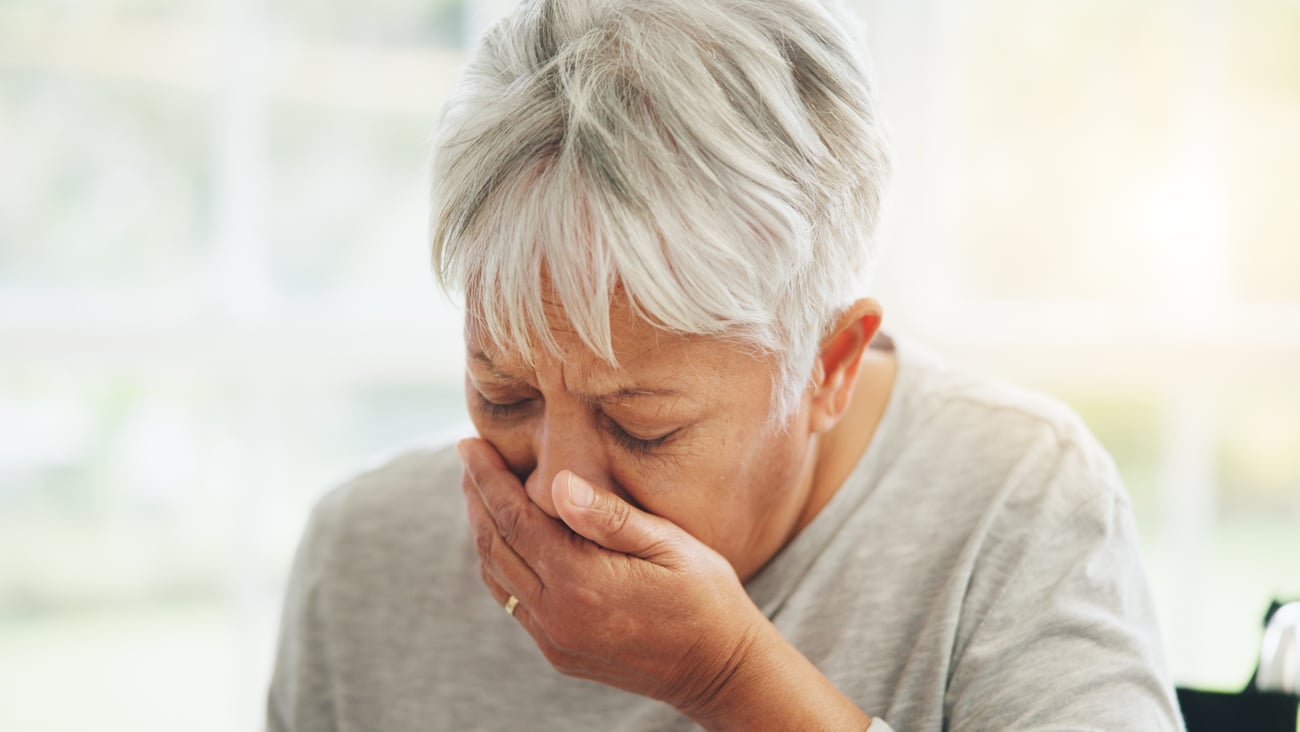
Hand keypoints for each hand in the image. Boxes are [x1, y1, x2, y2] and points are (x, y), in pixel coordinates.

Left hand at [457, 437, 766, 716]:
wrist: (720, 671)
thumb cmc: (705, 598)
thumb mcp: (669, 545)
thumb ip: (609, 517)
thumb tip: (557, 484)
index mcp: (580, 581)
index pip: (514, 518)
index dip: (488, 479)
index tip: (470, 444)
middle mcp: (557, 614)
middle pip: (495, 546)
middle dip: (477, 499)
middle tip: (469, 459)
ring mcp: (555, 639)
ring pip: (497, 577)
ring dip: (484, 531)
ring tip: (480, 492)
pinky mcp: (560, 652)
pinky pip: (513, 602)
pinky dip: (502, 565)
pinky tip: (509, 541)